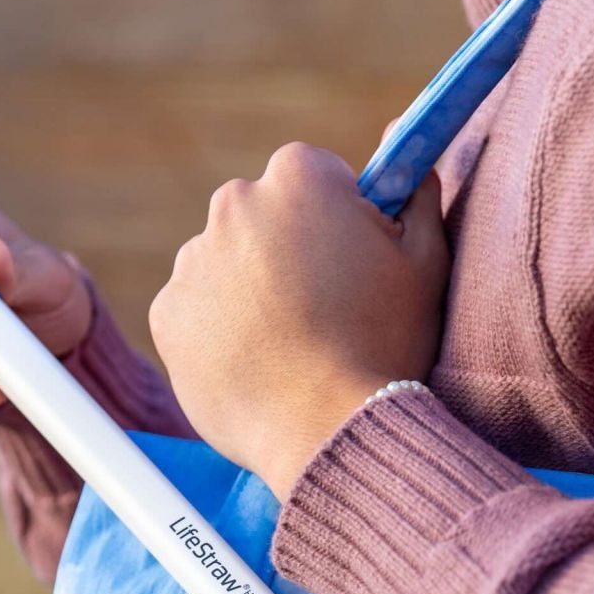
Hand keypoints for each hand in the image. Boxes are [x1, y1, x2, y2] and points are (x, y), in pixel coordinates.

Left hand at [148, 144, 449, 499]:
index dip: (341, 219)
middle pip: (264, 216)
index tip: (354, 262)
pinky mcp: (166, 312)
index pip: (318, 177)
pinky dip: (220, 330)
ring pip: (227, 263)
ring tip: (290, 346)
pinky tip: (258, 363)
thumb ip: (418, 200)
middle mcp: (233, 203)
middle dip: (288, 248)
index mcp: (298, 176)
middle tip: (324, 310)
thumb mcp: (427, 264)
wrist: (324, 429)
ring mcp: (193, 259)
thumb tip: (413, 165)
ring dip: (251, 290)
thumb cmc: (385, 343)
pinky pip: (197, 310)